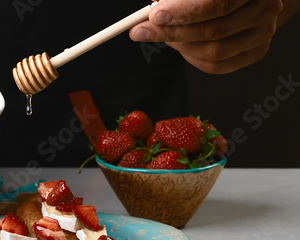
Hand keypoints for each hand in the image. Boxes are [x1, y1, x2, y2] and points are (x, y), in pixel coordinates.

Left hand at [130, 0, 282, 73]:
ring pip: (212, 52)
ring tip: (163, 34)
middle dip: (171, 32)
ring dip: (180, 46)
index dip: (182, 12)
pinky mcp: (256, 51)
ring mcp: (264, 32)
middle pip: (213, 31)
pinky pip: (216, 66)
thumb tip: (152, 11)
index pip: (216, 3)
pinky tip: (181, 45)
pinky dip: (191, 58)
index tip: (154, 16)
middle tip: (142, 31)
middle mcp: (266, 8)